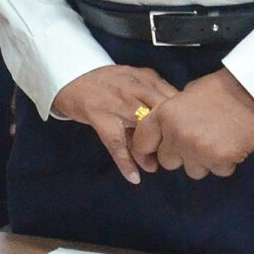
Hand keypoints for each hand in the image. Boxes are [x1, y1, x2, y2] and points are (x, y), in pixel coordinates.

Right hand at [52, 64, 180, 184]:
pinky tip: (134, 177)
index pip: (173, 99)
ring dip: (151, 150)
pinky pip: (117, 145)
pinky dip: (126, 163)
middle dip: (170, 135)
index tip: (184, 132)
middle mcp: (134, 89)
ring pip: (143, 131)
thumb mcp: (132, 77)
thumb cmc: (104, 80)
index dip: (182, 118)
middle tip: (173, 151)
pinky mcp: (101, 118)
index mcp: (144, 78)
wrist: (69, 76)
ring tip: (155, 165)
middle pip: (162, 115)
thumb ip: (152, 91)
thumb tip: (174, 116)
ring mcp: (117, 104)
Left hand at [132, 69, 253, 179]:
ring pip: (193, 170)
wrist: (251, 90)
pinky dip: (223, 162)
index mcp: (164, 115)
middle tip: (197, 141)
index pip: (143, 142)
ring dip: (202, 161)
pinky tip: (230, 144)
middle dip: (180, 155)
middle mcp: (177, 135)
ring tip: (216, 141)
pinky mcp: (220, 160)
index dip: (147, 150)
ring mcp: (198, 149)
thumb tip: (163, 136)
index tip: (153, 153)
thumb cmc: (219, 89)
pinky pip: (217, 171)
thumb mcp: (184, 96)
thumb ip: (169, 117)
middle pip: (168, 162)